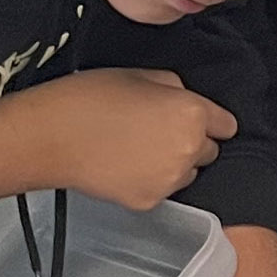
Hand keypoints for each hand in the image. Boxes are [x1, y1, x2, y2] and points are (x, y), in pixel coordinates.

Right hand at [0, 68, 236, 208]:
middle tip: (156, 132)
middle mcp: (189, 150)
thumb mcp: (138, 75)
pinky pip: (161, 190)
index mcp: (191, 114)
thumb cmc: (90, 96)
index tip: (195, 119)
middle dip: (191, 142)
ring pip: (187, 173)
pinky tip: (123, 167)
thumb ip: (173, 88)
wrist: (51, 136)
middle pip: (209, 151)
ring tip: (137, 150)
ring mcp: (170, 180)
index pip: (226, 124)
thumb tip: (182, 98)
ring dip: (173, 163)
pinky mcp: (150, 202)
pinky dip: (149, 181)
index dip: (210, 120)